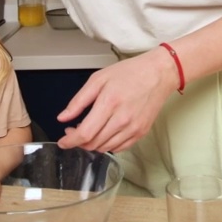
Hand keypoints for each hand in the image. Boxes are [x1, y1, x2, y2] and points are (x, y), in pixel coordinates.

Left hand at [56, 49, 176, 153]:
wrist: (158, 74)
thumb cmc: (129, 73)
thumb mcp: (98, 79)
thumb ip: (78, 100)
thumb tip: (63, 118)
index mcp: (109, 103)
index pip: (85, 133)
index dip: (70, 141)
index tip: (63, 141)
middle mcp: (122, 119)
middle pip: (93, 143)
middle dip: (79, 141)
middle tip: (74, 130)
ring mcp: (133, 128)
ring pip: (105, 148)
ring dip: (92, 144)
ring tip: (89, 130)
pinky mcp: (141, 133)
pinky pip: (119, 148)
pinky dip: (107, 144)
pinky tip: (104, 133)